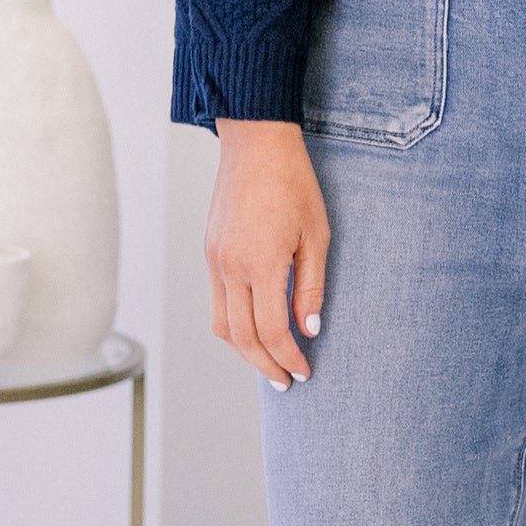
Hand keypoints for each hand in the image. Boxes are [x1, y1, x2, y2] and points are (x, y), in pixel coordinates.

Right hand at [205, 120, 328, 388]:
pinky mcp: (209, 253)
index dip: (288, 358)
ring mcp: (215, 261)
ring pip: (222, 325)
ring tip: (268, 362)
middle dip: (265, 366)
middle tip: (286, 382)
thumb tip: (309, 330)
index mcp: (262, 264)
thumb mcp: (316, 236)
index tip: (304, 372)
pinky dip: (233, 325)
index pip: (272, 331)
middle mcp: (231, 268)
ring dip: (244, 351)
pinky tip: (254, 328)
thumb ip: (311, 288)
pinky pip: (216, 302)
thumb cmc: (293, 184)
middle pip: (242, 338)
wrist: (256, 144)